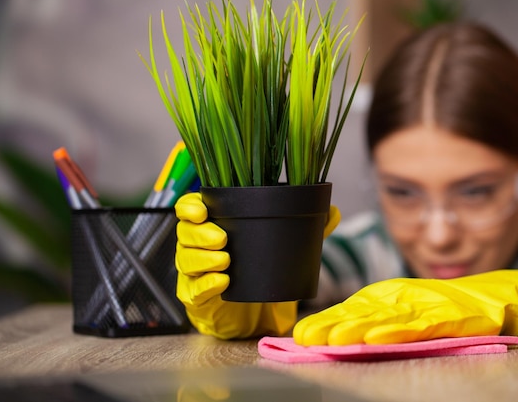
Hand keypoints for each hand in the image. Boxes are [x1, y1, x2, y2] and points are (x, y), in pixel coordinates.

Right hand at [175, 192, 339, 338]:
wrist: (253, 312)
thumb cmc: (259, 271)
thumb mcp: (283, 247)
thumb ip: (305, 229)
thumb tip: (333, 211)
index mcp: (212, 225)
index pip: (189, 208)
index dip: (190, 205)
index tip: (202, 209)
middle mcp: (197, 246)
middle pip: (184, 232)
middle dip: (200, 234)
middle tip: (222, 239)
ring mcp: (193, 272)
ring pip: (185, 259)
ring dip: (203, 258)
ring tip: (225, 261)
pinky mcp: (195, 298)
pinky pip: (192, 289)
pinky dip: (206, 284)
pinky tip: (222, 282)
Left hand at [293, 267, 517, 345]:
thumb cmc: (467, 308)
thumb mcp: (423, 316)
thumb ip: (394, 322)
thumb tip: (356, 334)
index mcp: (400, 297)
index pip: (358, 309)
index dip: (330, 320)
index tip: (301, 336)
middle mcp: (412, 297)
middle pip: (366, 310)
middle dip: (334, 323)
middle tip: (304, 338)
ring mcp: (435, 303)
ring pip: (391, 315)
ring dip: (359, 325)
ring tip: (332, 338)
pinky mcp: (459, 312)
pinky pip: (427, 322)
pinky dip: (402, 328)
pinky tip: (380, 335)